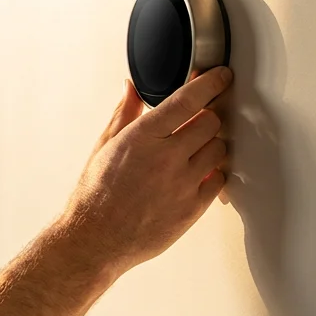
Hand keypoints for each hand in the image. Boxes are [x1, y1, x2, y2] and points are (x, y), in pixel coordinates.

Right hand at [60, 68, 233, 274]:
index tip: (220, 76)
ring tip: (193, 151)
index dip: (210, 83)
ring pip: (220, 149)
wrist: (95, 239)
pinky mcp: (193, 208)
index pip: (188, 99)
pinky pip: (220, 180)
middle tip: (197, 123)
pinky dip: (212, 174)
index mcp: (143, 137)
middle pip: (211, 122)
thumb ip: (124, 113)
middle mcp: (166, 157)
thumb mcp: (104, 146)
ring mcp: (183, 184)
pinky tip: (196, 174)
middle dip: (206, 118)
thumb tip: (131, 89)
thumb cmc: (95, 195)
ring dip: (211, 145)